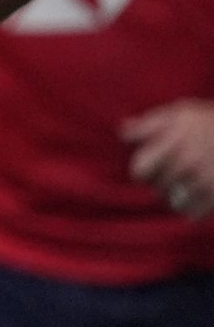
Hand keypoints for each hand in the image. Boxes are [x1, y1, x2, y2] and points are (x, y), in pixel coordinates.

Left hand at [122, 98, 213, 216]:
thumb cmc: (212, 123)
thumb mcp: (183, 113)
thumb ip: (151, 123)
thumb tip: (123, 133)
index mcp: (175, 141)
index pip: (141, 170)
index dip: (142, 172)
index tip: (149, 170)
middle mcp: (188, 162)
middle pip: (158, 187)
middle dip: (161, 183)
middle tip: (172, 177)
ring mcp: (205, 180)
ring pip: (174, 203)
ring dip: (175, 198)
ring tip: (183, 188)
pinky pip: (193, 213)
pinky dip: (191, 210)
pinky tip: (196, 200)